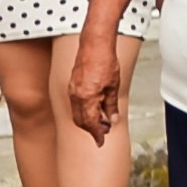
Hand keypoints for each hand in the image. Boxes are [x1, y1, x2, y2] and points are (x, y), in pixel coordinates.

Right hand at [59, 27, 127, 141]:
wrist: (94, 44)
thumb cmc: (105, 61)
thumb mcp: (114, 86)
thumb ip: (111, 105)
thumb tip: (112, 119)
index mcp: (87, 97)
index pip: (90, 123)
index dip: (96, 134)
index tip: (101, 141)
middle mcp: (76, 96)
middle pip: (80, 121)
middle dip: (91, 129)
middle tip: (104, 131)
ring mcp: (72, 90)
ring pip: (77, 113)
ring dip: (88, 120)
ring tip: (102, 120)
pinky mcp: (72, 85)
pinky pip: (75, 104)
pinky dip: (84, 110)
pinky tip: (95, 108)